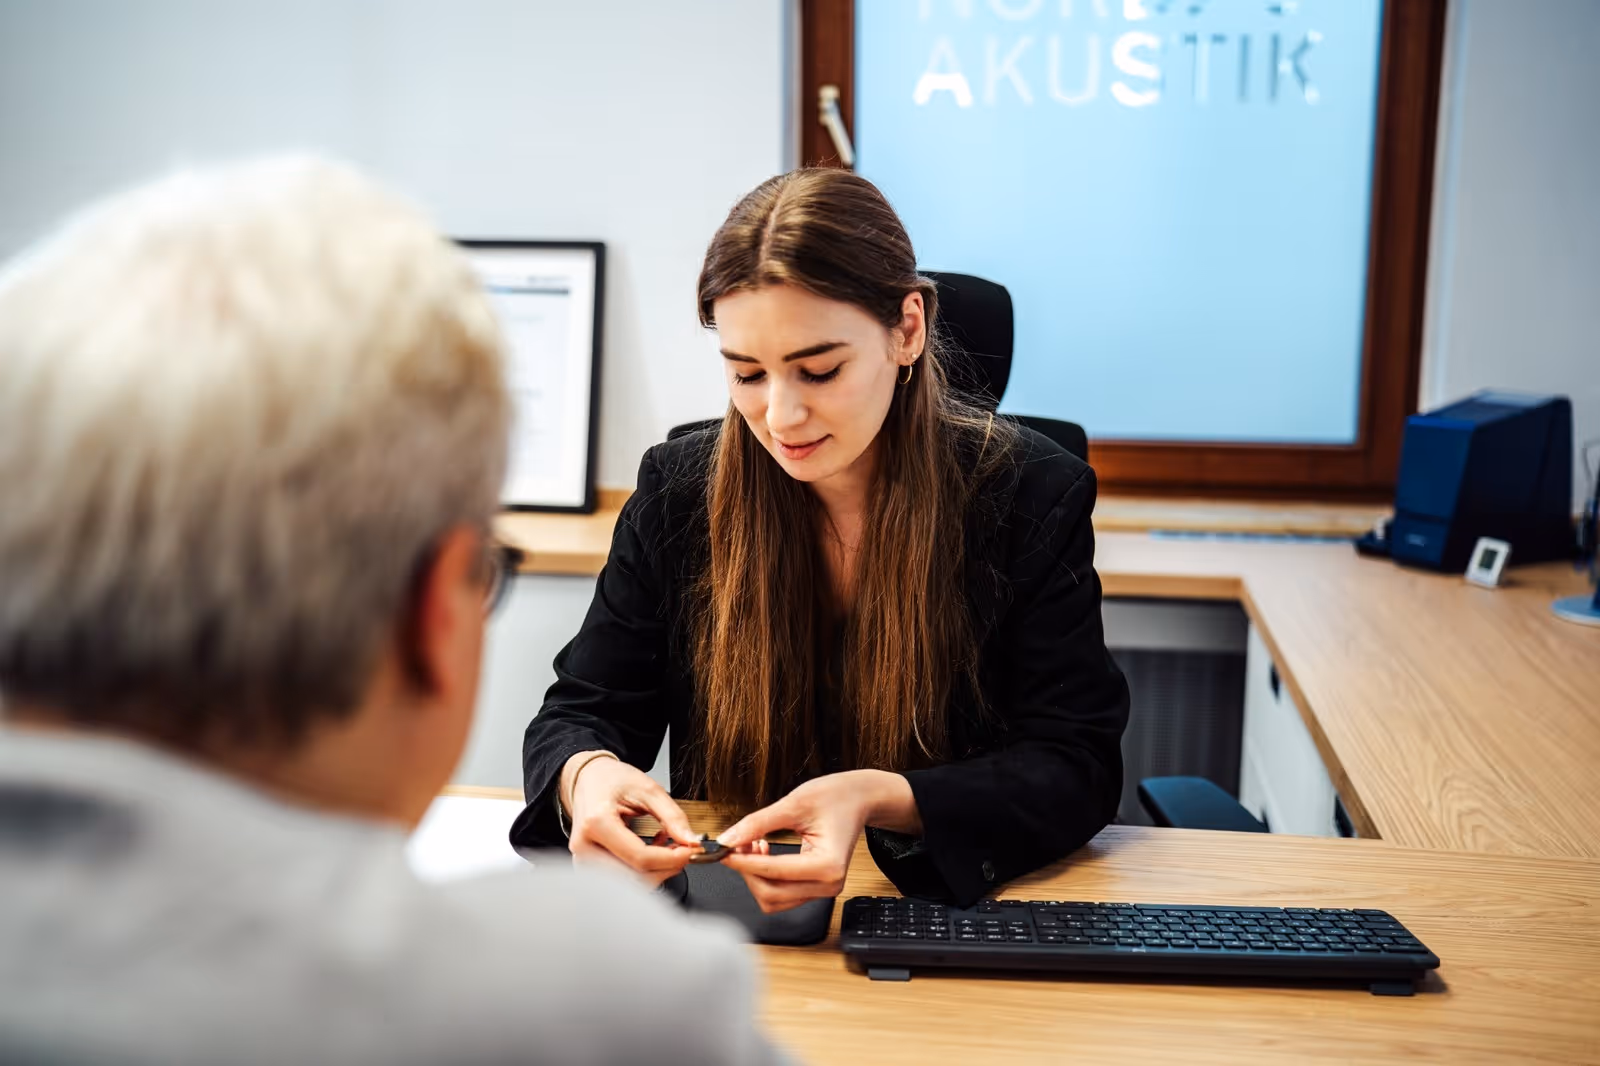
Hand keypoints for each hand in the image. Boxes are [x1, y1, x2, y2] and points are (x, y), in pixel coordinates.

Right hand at [562, 751, 697, 886]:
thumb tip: (691, 841)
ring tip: (666, 848)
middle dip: (666, 868)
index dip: (671, 859)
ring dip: (656, 871)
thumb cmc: (611, 780)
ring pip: (629, 885)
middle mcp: (585, 846)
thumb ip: (673, 816)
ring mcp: (583, 860)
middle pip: (634, 878)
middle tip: (682, 851)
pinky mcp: (588, 868)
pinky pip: (621, 881)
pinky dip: (643, 872)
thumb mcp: (648, 789)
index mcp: (596, 822)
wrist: (588, 779)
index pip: (640, 858)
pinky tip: (651, 853)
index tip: (689, 850)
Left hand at [717, 770, 919, 912]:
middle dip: (747, 871)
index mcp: (828, 865)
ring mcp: (824, 889)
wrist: (858, 799)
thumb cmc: (835, 797)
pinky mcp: (816, 888)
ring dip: (755, 876)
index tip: (722, 850)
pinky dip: (765, 877)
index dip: (742, 862)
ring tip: (753, 845)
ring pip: (773, 899)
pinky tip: (764, 853)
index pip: (773, 872)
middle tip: (736, 845)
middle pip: (771, 894)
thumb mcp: (794, 803)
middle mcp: (829, 885)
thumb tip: (728, 839)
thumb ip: (757, 823)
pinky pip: (782, 893)